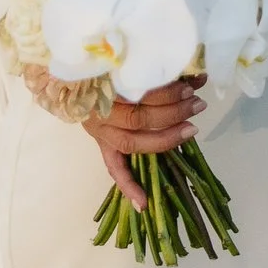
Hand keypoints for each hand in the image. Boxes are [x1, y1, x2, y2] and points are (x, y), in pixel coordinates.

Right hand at [79, 76, 205, 209]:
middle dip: (173, 112)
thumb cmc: (106, 68)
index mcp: (105, 86)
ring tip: (191, 129)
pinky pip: (113, 168)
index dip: (167, 92)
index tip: (191, 86)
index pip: (140, 92)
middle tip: (197, 104)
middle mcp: (101, 111)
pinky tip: (143, 203)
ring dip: (165, 139)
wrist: (70, 78)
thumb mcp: (127, 63)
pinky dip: (128, 186)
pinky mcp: (101, 144)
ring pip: (132, 142)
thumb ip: (156, 70)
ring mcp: (100, 131)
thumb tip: (197, 74)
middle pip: (139, 117)